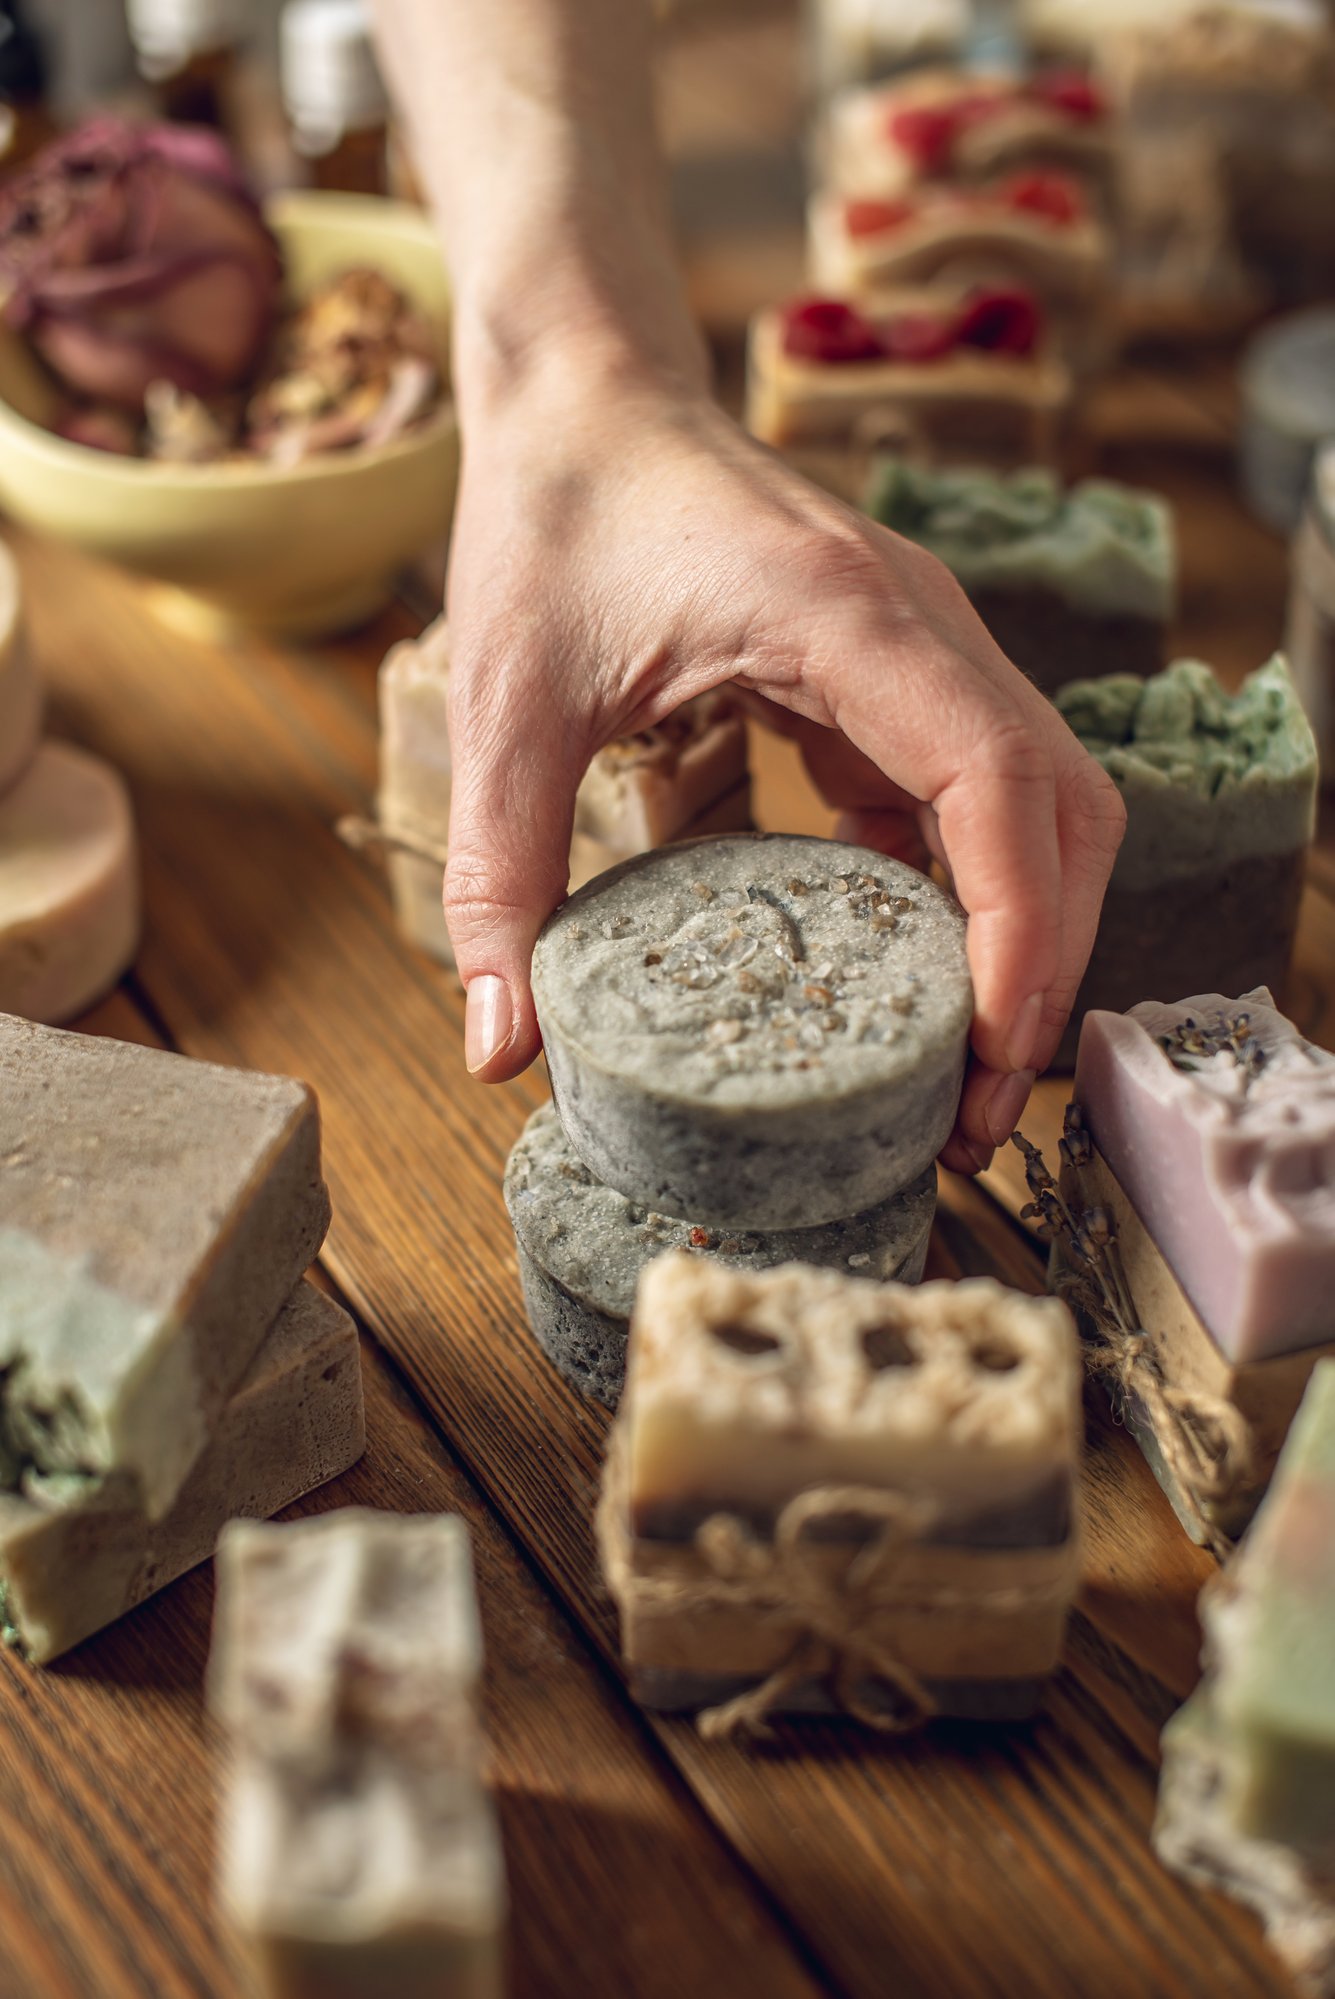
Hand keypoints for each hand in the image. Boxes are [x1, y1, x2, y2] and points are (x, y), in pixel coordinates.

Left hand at [438, 367, 1124, 1170]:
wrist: (583, 397)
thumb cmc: (552, 517)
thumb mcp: (506, 705)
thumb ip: (500, 875)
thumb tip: (502, 1051)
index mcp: (847, 616)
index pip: (999, 780)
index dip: (1019, 930)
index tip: (991, 1056)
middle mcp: (921, 622)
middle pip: (1058, 805)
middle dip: (1040, 963)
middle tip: (978, 1107)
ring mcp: (923, 641)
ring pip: (1040, 798)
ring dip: (1018, 931)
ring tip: (955, 1067)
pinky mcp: (897, 668)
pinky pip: (973, 787)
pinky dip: (960, 885)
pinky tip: (890, 967)